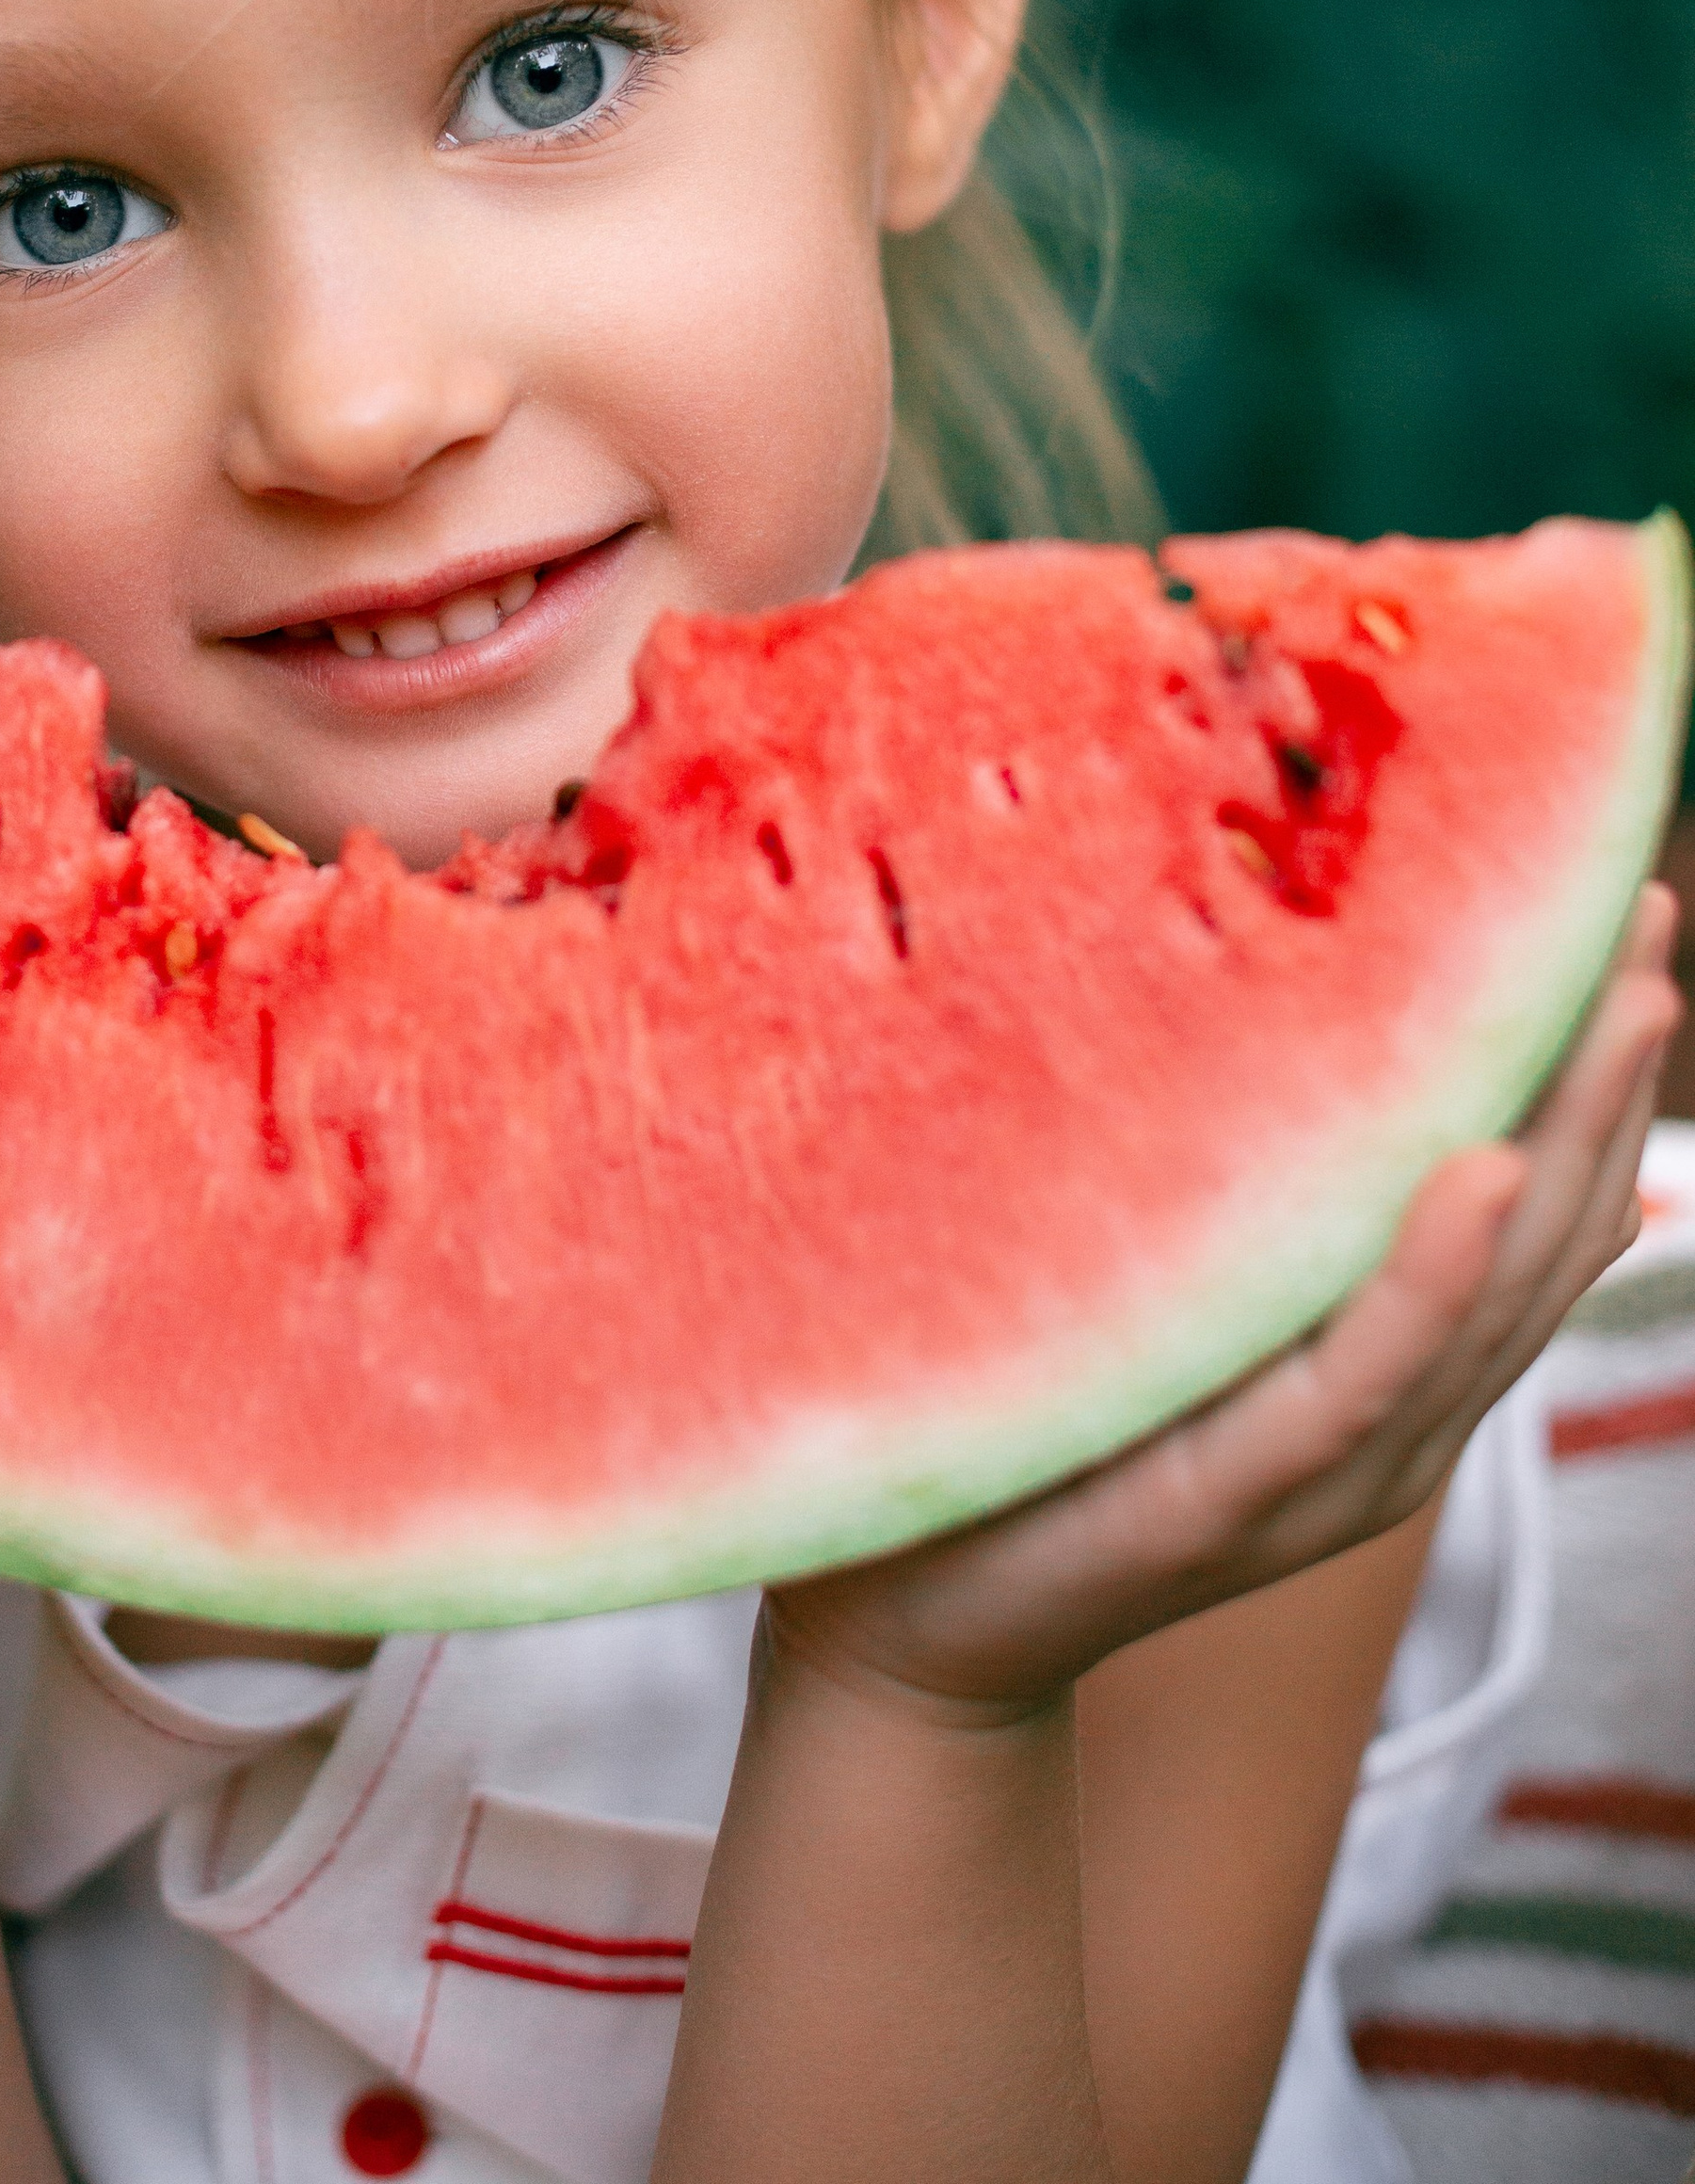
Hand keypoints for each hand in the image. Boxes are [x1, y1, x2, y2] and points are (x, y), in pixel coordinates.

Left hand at [770, 888, 1679, 1724]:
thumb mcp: (1155, 1287)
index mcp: (1377, 1363)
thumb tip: (1283, 1019)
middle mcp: (1383, 1419)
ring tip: (1620, 1001)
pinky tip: (1482, 1177)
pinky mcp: (1224, 1498)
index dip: (1588, 1067)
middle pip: (1540, 1230)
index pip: (1526, 1197)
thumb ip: (1238, 1196)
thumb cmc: (1021, 1426)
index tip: (1620, 906)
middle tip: (1642, 910)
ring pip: (1483, 1297)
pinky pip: (1353, 1381)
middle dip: (1602, 1074)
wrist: (903, 1618)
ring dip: (1563, 1142)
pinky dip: (1428, 1283)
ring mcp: (1317, 1469)